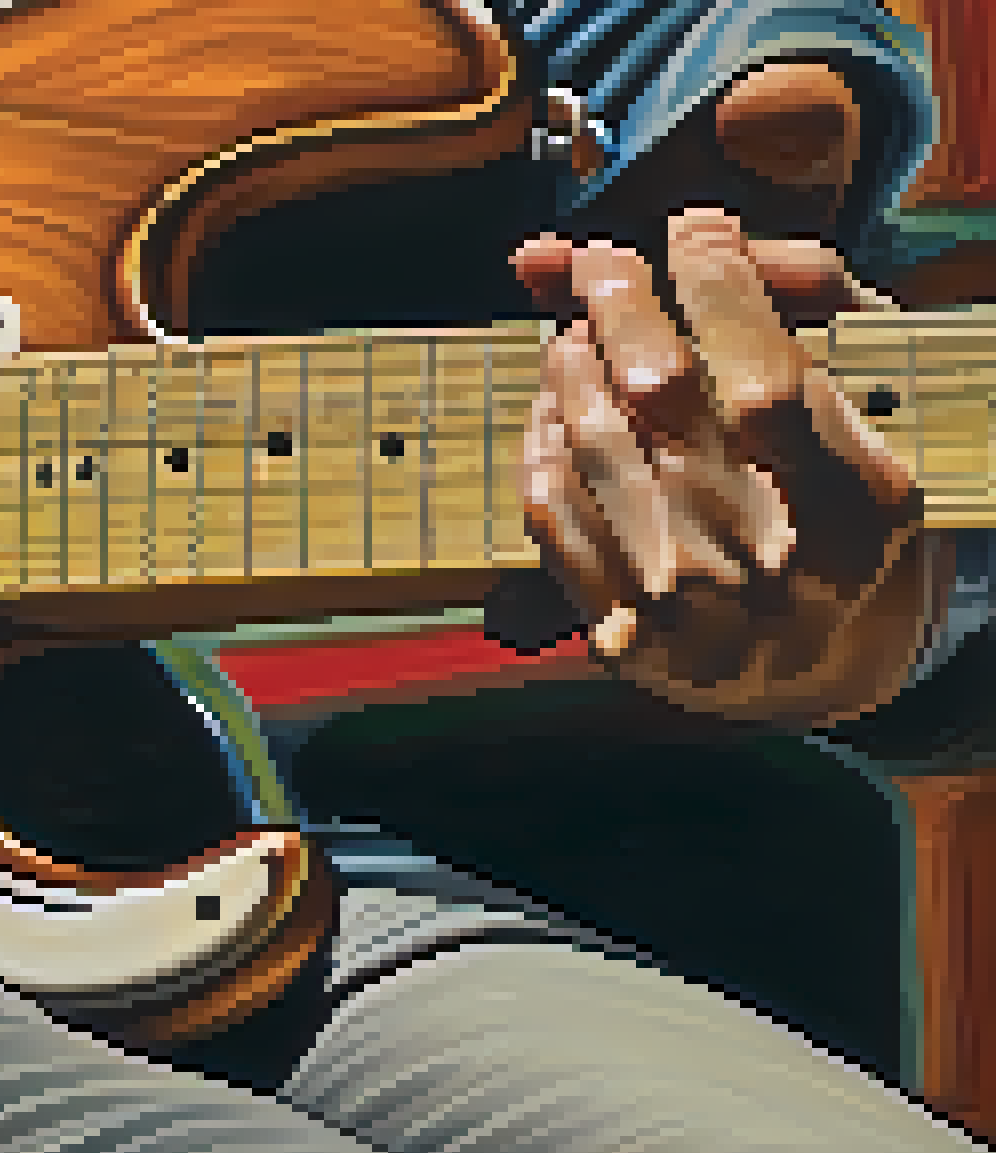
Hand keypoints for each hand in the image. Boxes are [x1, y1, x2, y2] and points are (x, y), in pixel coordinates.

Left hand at [510, 208, 943, 726]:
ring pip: (594, 446)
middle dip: (621, 305)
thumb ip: (806, 306)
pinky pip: (553, 515)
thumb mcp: (867, 407)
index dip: (715, 283)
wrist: (815, 664)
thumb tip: (701, 229)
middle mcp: (773, 564)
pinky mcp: (624, 637)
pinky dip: (544, 443)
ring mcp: (691, 608)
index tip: (691, 230)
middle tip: (603, 263)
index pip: (764, 369)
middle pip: (663, 396)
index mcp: (857, 506)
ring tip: (574, 330)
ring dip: (569, 367)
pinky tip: (555, 411)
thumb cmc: (841, 509)